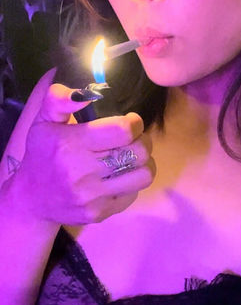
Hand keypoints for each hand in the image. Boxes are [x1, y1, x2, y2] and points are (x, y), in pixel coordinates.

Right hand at [12, 80, 155, 224]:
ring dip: (144, 162)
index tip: (131, 121)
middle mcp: (82, 171)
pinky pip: (134, 194)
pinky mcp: (99, 213)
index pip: (123, 130)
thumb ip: (60, 100)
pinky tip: (119, 175)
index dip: (134, 122)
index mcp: (70, 144)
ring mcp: (92, 196)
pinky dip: (132, 182)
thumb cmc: (42, 154)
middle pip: (139, 152)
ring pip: (143, 175)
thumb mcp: (44, 121)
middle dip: (143, 140)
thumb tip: (86, 92)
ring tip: (132, 156)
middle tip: (134, 138)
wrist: (32, 199)